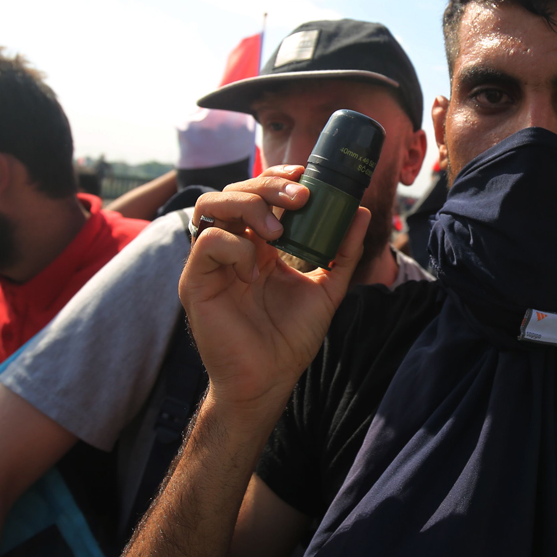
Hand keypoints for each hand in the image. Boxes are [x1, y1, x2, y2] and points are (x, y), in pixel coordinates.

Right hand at [178, 165, 369, 422]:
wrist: (269, 380)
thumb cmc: (291, 339)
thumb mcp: (327, 289)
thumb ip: (343, 252)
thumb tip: (360, 210)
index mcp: (257, 245)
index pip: (258, 193)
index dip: (278, 178)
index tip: (307, 176)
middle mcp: (231, 247)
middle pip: (236, 191)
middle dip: (269, 185)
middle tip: (301, 197)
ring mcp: (211, 262)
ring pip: (212, 205)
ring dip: (249, 205)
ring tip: (278, 230)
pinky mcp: (196, 281)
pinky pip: (207, 241)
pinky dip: (235, 245)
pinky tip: (254, 266)